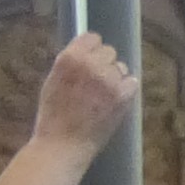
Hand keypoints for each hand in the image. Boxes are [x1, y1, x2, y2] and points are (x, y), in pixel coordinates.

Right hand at [32, 36, 138, 150]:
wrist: (62, 147)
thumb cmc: (53, 119)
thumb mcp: (52, 82)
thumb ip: (69, 65)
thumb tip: (85, 53)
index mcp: (69, 58)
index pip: (92, 38)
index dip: (92, 50)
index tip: (91, 61)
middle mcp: (90, 64)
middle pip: (109, 51)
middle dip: (104, 65)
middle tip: (96, 84)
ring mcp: (108, 79)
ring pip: (121, 68)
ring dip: (115, 79)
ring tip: (102, 98)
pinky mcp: (121, 95)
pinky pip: (132, 82)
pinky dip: (126, 91)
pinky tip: (114, 102)